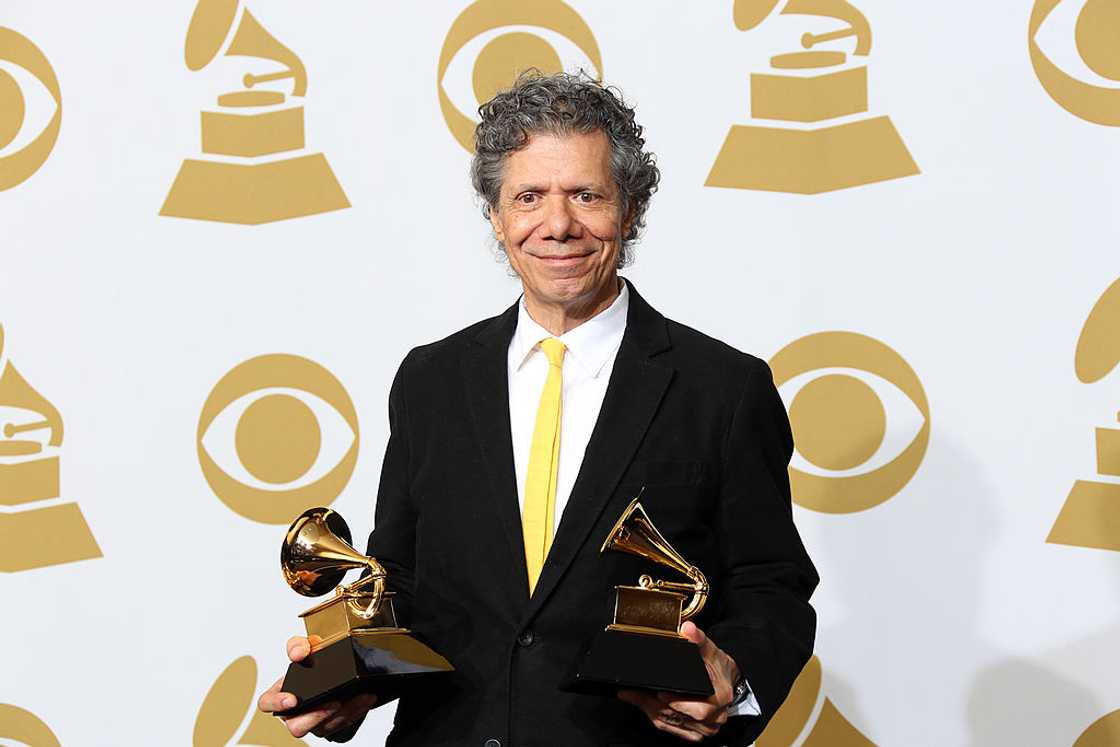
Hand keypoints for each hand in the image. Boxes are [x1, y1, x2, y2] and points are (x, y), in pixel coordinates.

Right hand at [256, 636, 379, 738]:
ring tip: (360, 696)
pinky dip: (356, 711)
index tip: (292, 699)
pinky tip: (366, 698)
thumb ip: (298, 645)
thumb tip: (299, 652)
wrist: (331, 671)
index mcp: (281, 693)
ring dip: (344, 713)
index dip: (277, 703)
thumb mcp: (305, 648)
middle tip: (334, 702)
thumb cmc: (311, 663)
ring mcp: (312, 722)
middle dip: (317, 715)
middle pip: (297, 726)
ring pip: (324, 727)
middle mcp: (294, 712)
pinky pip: (341, 724)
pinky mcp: (330, 725)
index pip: (267, 703)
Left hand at [617, 622, 739, 742]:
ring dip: (651, 709)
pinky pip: (670, 727)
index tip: (660, 693)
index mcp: (720, 698)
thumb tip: (688, 629)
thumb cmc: (717, 666)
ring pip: (671, 722)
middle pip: (679, 716)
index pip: (699, 710)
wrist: (725, 680)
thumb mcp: (709, 649)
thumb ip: (697, 638)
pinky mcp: (694, 732)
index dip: (678, 704)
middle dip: (656, 704)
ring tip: (636, 693)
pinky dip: (655, 715)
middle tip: (637, 690)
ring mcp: (704, 727)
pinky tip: (644, 702)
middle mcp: (715, 717)